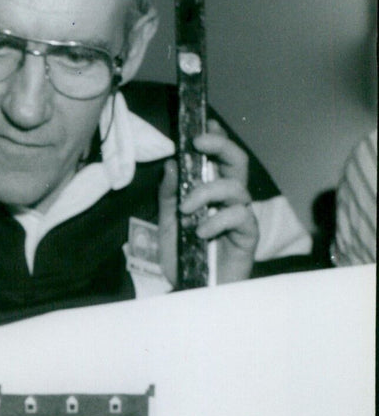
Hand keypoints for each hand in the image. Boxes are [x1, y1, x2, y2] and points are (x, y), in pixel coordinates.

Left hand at [158, 120, 258, 285]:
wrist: (187, 291)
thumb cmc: (182, 258)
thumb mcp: (167, 222)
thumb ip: (168, 194)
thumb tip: (171, 163)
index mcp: (211, 193)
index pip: (219, 158)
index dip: (216, 138)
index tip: (203, 124)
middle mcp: (229, 200)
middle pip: (237, 162)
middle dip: (220, 146)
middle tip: (199, 144)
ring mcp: (240, 217)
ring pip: (237, 187)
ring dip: (208, 191)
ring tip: (187, 208)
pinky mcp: (247, 238)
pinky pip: (241, 217)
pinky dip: (218, 220)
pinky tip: (201, 231)